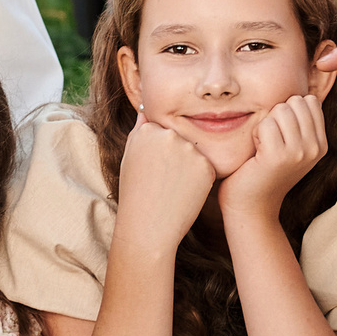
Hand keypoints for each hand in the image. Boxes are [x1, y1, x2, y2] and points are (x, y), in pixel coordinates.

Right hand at [116, 121, 217, 252]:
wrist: (148, 225)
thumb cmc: (135, 193)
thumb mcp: (130, 156)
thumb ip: (140, 130)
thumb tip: (145, 110)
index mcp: (148, 129)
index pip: (160, 131)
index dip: (157, 152)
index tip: (151, 169)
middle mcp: (170, 135)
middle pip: (179, 140)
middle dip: (175, 156)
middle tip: (162, 180)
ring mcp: (189, 150)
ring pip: (193, 153)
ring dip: (188, 167)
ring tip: (172, 188)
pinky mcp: (206, 166)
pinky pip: (205, 167)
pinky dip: (199, 179)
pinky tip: (184, 193)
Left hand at [218, 93, 328, 221]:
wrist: (250, 205)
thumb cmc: (262, 169)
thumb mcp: (290, 144)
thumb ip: (298, 120)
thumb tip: (304, 87)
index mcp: (321, 143)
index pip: (309, 101)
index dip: (287, 111)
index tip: (280, 135)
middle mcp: (316, 148)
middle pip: (294, 101)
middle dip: (275, 116)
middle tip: (269, 143)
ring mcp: (300, 153)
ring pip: (280, 109)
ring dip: (264, 125)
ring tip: (263, 148)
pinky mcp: (279, 157)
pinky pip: (265, 124)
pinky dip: (255, 135)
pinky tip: (256, 155)